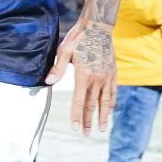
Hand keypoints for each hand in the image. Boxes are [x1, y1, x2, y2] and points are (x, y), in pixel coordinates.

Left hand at [44, 19, 116, 134]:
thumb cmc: (79, 38)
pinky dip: (111, 103)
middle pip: (91, 105)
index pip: (78, 101)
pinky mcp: (113, 73)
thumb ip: (58, 68)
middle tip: (85, 134)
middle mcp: (97, 79)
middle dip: (88, 121)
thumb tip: (48, 82)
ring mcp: (106, 77)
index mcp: (84, 75)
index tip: (74, 128)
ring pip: (104, 101)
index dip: (76, 116)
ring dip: (102, 116)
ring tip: (101, 129)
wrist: (99, 27)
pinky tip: (110, 111)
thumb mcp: (64, 51)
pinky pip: (112, 92)